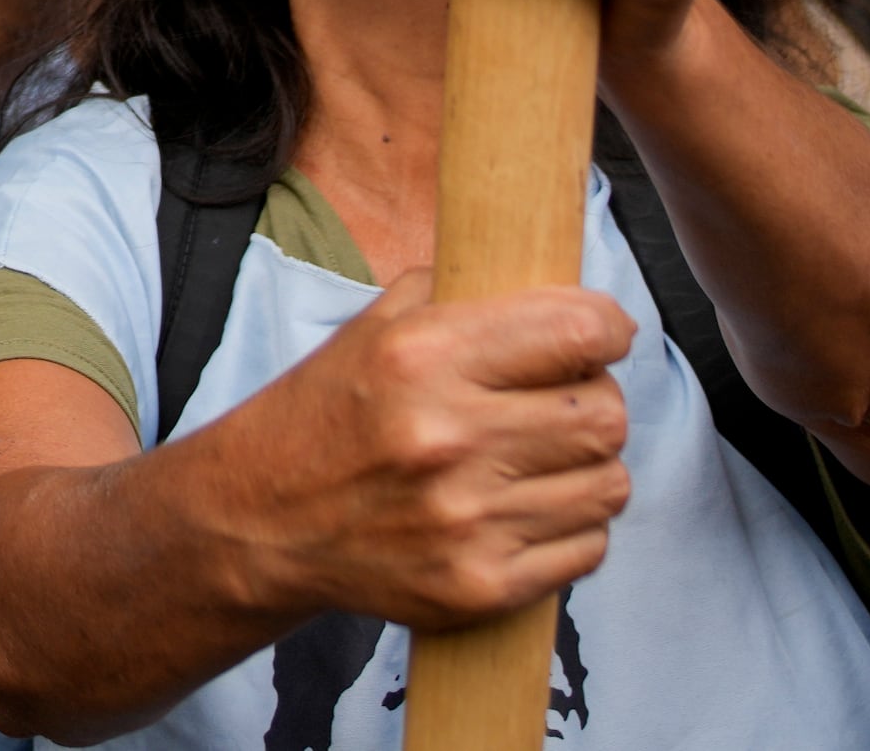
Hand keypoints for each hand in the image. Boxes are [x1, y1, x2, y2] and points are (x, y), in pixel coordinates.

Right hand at [205, 273, 636, 631]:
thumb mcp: (377, 326)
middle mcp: (447, 437)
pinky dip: (573, 527)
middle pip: (606, 414)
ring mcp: (465, 521)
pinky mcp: (478, 586)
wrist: (260, 520)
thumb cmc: (330, 411)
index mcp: (423, 356)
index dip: (608, 328)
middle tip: (566, 399)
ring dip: (590, 467)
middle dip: (597, 399)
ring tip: (546, 458)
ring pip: (609, 485)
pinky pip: (588, 548)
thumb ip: (465, 293)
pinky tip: (528, 508)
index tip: (604, 333)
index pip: (577, 333)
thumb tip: (561, 284)